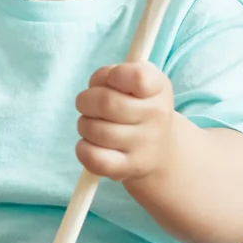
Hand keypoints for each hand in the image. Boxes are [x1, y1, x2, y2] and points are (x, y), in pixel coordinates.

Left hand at [75, 61, 181, 183]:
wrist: (159, 150)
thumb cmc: (136, 107)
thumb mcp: (133, 83)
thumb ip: (111, 75)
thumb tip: (94, 90)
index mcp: (157, 87)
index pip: (138, 77)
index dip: (114, 75)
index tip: (112, 81)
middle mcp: (157, 116)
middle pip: (106, 103)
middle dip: (85, 101)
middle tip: (87, 104)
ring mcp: (145, 144)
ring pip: (96, 130)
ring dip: (84, 124)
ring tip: (92, 124)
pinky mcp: (130, 167)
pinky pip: (95, 158)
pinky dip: (83, 149)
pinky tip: (90, 144)